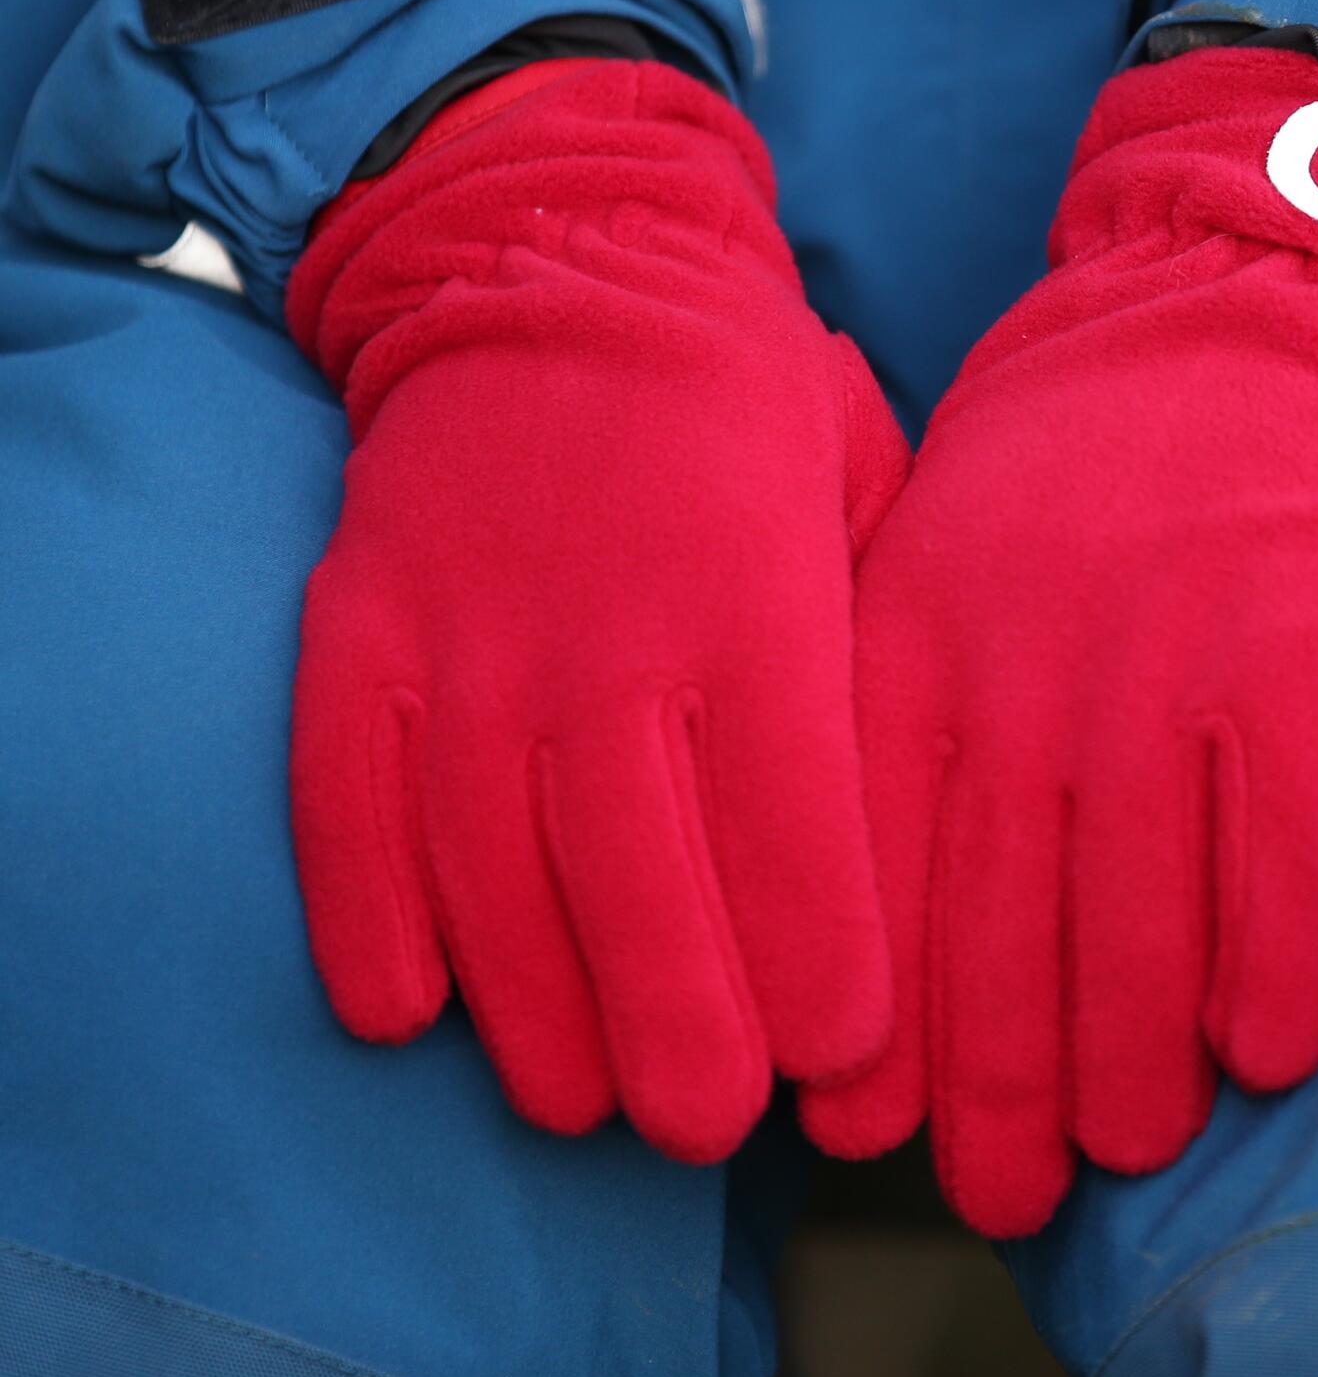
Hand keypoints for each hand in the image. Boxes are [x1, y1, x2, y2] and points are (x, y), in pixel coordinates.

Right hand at [288, 58, 907, 1160]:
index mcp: (756, 593)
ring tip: (581, 1098)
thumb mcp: (862, 482)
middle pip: (639, 877)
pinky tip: (407, 1009)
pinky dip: (365, 913)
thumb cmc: (748, 399)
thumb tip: (913, 820)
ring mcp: (465, 631)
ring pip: (488, 869)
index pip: (796, 819)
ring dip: (534, 1007)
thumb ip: (877, 640)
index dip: (821, 957)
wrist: (563, 256)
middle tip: (705, 1120)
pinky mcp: (358, 628)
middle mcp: (605, 628)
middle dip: (682, 1027)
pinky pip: (345, 797)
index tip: (843, 1055)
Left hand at [802, 46, 1317, 1232]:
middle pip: (997, 917)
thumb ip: (898, 679)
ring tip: (1124, 1143)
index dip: (872, 1014)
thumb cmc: (1080, 433)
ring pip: (1135, 911)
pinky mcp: (1292, 642)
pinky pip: (1284, 846)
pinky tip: (1272, 1056)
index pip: (870, 862)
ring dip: (1129, 1054)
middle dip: (992, 1079)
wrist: (1238, 287)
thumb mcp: (935, 528)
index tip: (861, 1126)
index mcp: (912, 630)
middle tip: (995, 1191)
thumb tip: (873, 877)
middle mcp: (1020, 657)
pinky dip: (1278, 964)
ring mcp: (1157, 653)